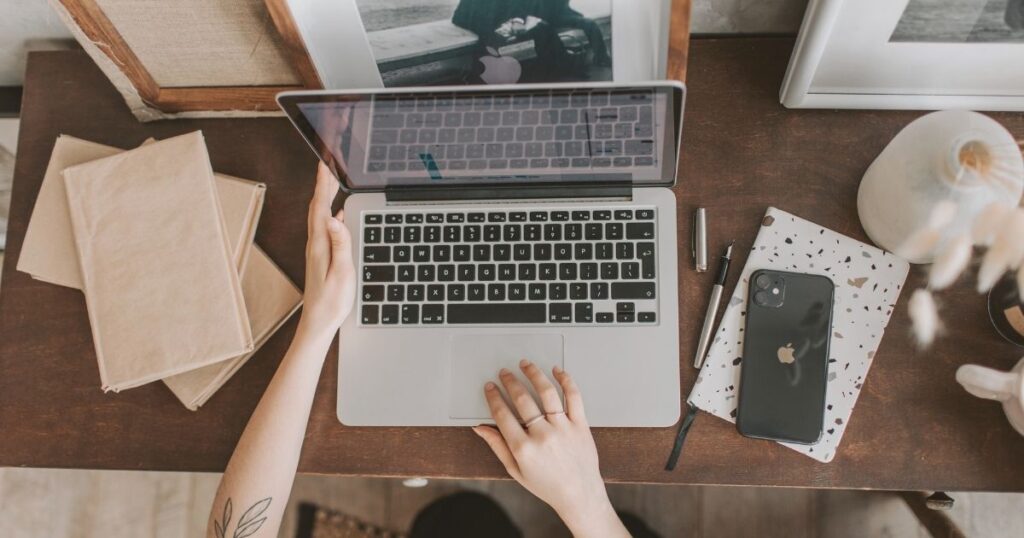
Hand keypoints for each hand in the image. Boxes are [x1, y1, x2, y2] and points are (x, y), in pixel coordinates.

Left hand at [297, 163, 356, 341]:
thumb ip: (340, 244)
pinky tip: (338, 213)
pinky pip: (324, 227)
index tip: (325, 163)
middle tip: (329, 164)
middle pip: (317, 207)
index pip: (320, 206)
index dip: (323, 184)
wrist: (318, 323)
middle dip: (323, 184)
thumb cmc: (331, 301)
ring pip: (320, 215)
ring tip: (333, 182)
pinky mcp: (321, 256)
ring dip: (325, 196)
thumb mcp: (342, 272)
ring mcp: (317, 250)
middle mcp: (315, 244)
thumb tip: (335, 217)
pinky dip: (330, 212)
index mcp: (320, 245)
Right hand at [472, 360, 628, 537]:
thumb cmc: (548, 485)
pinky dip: (566, 381)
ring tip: (526, 364)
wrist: (579, 495)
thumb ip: (497, 446)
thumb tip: (480, 428)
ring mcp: (563, 428)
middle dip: (510, 382)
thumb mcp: (515, 470)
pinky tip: (557, 371)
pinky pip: (574, 397)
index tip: (490, 387)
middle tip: (505, 373)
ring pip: (547, 392)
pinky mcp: (580, 425)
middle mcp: (543, 435)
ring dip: (534, 374)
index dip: (493, 397)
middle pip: (522, 399)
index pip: (503, 414)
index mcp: (524, 448)